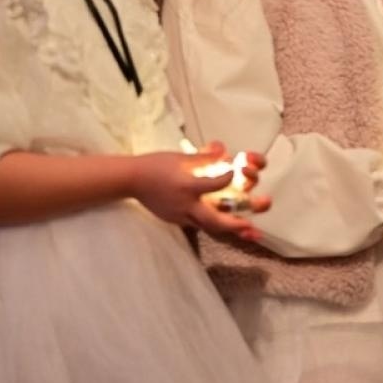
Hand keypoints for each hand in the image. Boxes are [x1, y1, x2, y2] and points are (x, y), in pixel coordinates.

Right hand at [131, 142, 271, 241]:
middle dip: (235, 224)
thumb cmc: (156, 165)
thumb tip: (224, 152)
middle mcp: (185, 205)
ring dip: (228, 229)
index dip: (228, 178)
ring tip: (247, 230)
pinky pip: (197, 224)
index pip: (215, 185)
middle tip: (251, 226)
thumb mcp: (181, 157)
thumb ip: (204, 157)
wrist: (131, 180)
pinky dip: (212, 225)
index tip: (235, 172)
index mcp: (187, 186)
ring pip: (208, 227)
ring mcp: (180, 216)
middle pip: (214, 220)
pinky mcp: (175, 220)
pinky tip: (224, 225)